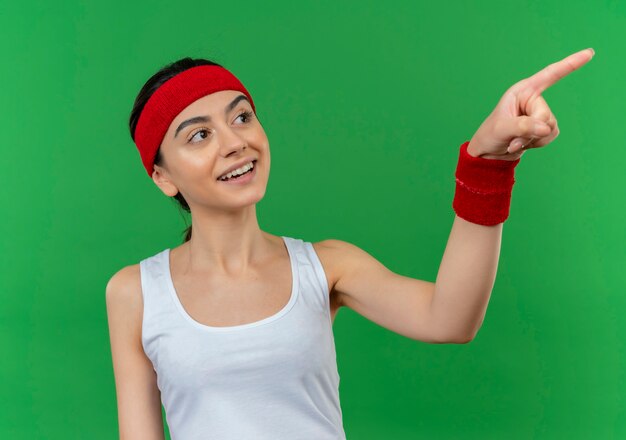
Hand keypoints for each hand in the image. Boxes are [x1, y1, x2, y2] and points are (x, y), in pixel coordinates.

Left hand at [466, 48, 594, 160]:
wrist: (489, 153)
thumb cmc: (490, 135)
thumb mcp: (502, 129)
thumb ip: (523, 127)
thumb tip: (546, 128)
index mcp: (522, 91)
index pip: (549, 75)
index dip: (570, 64)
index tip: (589, 52)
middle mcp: (532, 99)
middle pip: (546, 115)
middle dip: (532, 130)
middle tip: (513, 139)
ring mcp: (539, 114)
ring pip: (550, 127)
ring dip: (533, 139)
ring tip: (515, 141)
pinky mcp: (544, 127)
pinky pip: (551, 136)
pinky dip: (537, 143)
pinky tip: (523, 144)